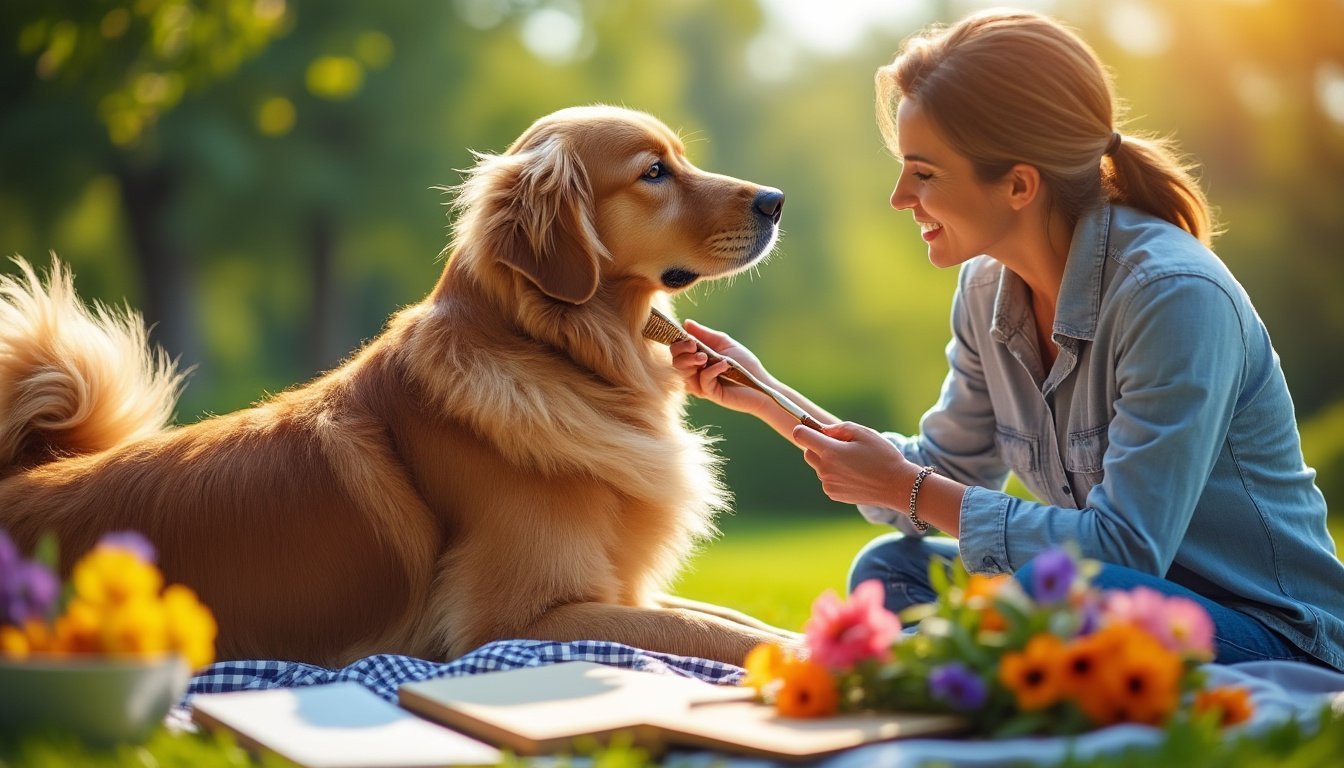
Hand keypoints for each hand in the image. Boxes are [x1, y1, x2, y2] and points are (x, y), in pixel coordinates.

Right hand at [669, 319, 775, 415]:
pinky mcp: (710, 393)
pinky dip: (711, 370)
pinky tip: (724, 365)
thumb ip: (704, 334)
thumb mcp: (724, 343)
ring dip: (691, 361)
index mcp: (697, 358)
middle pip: (676, 361)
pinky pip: (703, 380)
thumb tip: (686, 323)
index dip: (678, 343)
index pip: (677, 350)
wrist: (761, 383)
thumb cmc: (745, 363)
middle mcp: (696, 372)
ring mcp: (702, 384)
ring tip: (706, 357)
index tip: (690, 339)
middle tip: (694, 346)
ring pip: (683, 373)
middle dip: (682, 351)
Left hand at [792, 420, 912, 507]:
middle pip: (807, 452)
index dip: (804, 429)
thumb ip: (838, 428)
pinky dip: (834, 474)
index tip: (811, 428)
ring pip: (818, 466)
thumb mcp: (864, 433)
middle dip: (817, 446)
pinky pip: (826, 479)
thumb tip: (822, 430)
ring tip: (852, 461)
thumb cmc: (882, 456)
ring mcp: (828, 484)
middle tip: (839, 445)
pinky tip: (853, 474)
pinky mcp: (833, 494)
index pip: (801, 436)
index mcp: (831, 452)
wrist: (896, 486)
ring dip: (828, 461)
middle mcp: (825, 469)